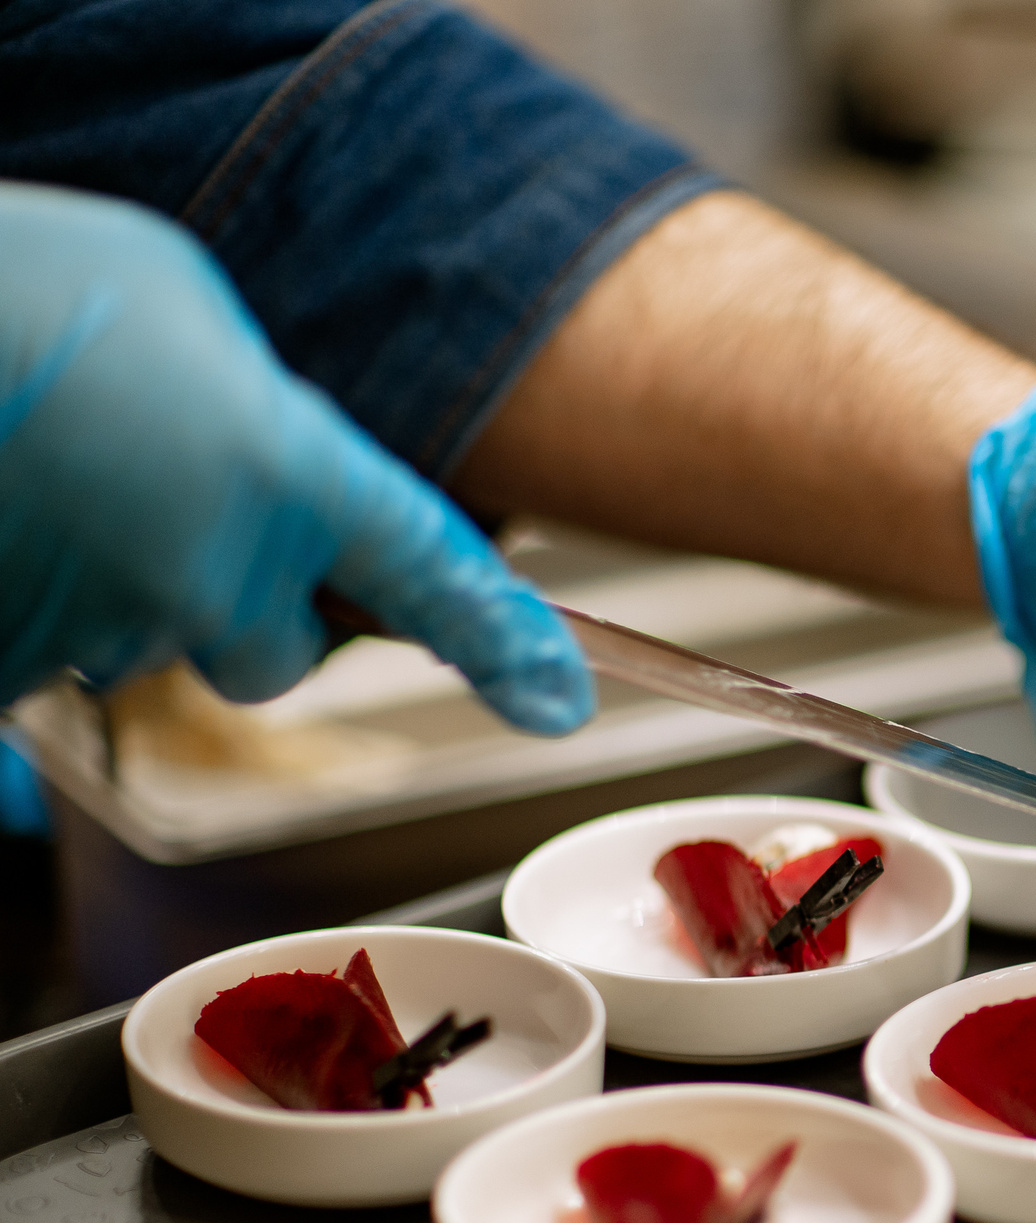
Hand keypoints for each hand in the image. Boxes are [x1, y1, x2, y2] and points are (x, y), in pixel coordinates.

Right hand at [0, 184, 590, 731]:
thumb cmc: (34, 287)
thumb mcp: (194, 314)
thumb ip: (269, 417)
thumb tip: (278, 473)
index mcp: (285, 471)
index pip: (435, 577)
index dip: (506, 645)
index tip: (558, 700)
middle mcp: (211, 569)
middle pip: (275, 650)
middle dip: (248, 602)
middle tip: (174, 502)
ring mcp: (106, 625)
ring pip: (157, 644)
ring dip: (129, 582)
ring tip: (64, 473)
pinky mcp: (13, 662)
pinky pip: (62, 649)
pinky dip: (48, 594)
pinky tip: (21, 513)